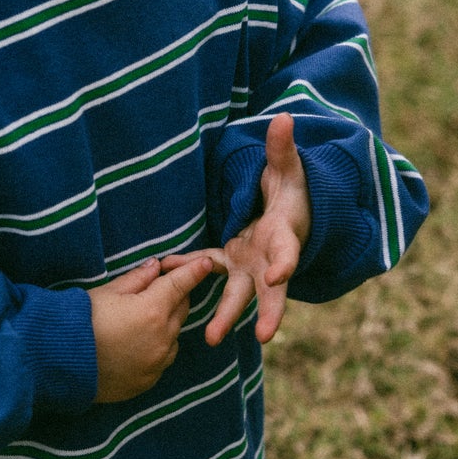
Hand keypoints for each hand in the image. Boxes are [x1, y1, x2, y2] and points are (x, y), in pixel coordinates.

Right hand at [88, 254, 216, 402]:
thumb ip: (137, 279)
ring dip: (165, 324)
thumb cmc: (80, 321)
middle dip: (174, 297)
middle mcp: (162, 337)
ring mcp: (157, 362)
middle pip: (181, 310)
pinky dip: (157, 348)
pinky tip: (135, 344)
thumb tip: (155, 267)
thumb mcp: (107, 292)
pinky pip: (163, 359)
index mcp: (152, 310)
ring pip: (174, 335)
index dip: (194, 271)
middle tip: (157, 290)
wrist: (59, 361)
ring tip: (138, 322)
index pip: (181, 284)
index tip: (207, 262)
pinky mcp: (148, 381)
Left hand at [164, 114, 311, 347]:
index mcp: (286, 237)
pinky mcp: (231, 264)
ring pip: (239, 296)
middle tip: (263, 336)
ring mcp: (250, 267)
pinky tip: (168, 269)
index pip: (288, 253)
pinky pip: (209, 270)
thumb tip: (284, 118)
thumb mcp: (288, 168)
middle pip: (271, 291)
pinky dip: (189, 271)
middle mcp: (270, 260)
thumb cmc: (289, 190)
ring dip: (225, 316)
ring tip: (210, 339)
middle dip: (268, 313)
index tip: (279, 275)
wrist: (285, 211)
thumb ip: (282, 148)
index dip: (285, 263)